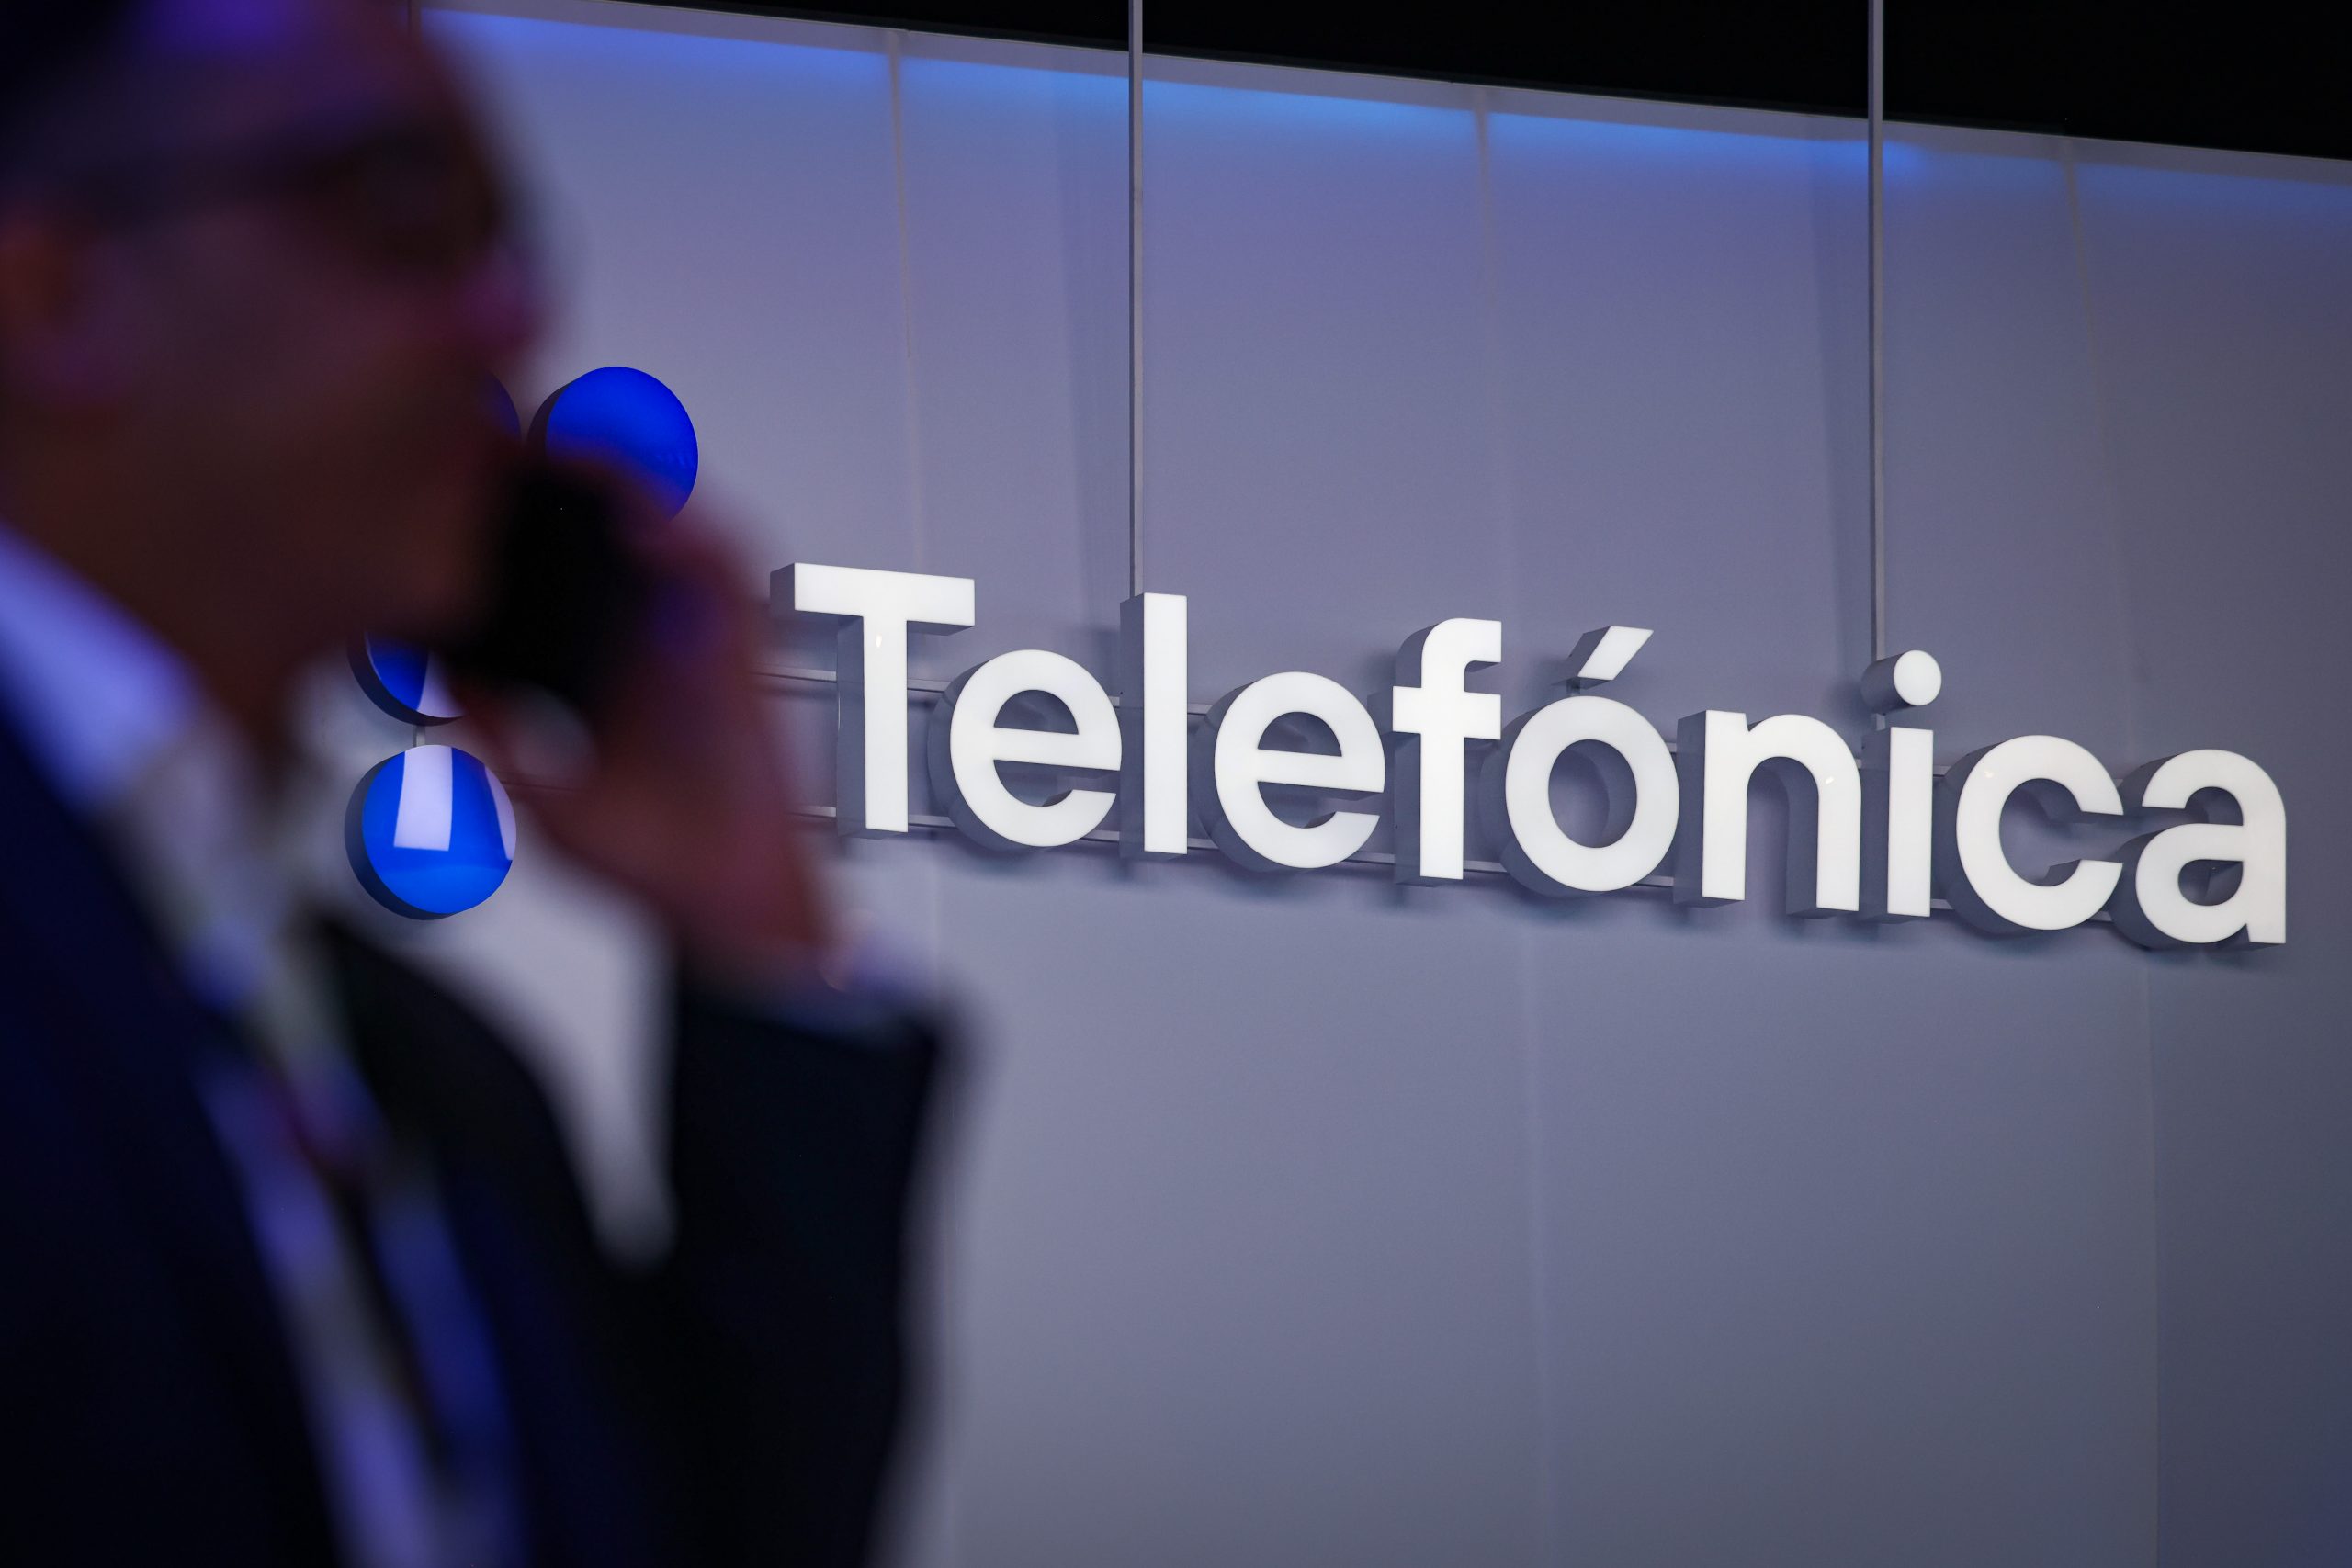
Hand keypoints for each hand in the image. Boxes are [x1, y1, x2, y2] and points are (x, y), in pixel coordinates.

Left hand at [466, 494, 831, 987]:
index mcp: (591, 661)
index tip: (453, 470)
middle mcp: (644, 635)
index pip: (547, 563)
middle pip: (605, 523)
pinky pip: (727, 578)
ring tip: (574, 446)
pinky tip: (648, 520)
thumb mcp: (543, 799)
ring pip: (666, 526)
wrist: (729, 905)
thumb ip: (494, 744)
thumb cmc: (650, 861)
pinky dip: (693, 540)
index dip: (507, 510)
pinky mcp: (744, 650)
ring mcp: (695, 635)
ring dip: (627, 481)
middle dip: (562, 470)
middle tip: (510, 428)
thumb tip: (426, 692)